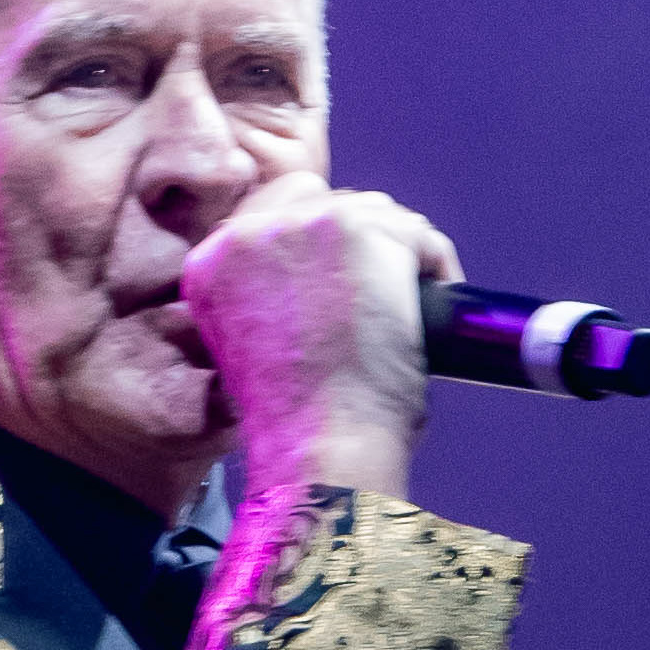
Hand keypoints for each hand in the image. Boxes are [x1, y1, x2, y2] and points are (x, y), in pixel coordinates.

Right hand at [179, 174, 460, 499]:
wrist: (322, 449)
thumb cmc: (297, 426)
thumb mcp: (249, 355)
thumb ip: (260, 304)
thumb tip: (314, 284)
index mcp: (210, 265)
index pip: (266, 217)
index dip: (312, 242)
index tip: (340, 275)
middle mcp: (247, 234)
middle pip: (318, 201)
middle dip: (354, 238)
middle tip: (380, 288)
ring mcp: (304, 226)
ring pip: (372, 212)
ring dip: (396, 250)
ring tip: (409, 301)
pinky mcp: (360, 231)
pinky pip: (416, 234)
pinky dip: (436, 263)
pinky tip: (439, 295)